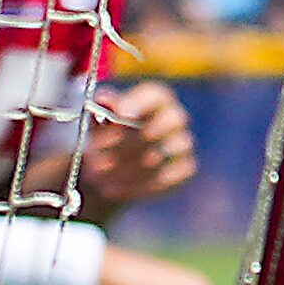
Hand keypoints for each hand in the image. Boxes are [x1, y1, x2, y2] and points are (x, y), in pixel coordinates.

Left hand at [82, 81, 197, 206]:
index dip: (139, 103)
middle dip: (125, 144)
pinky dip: (136, 185)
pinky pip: (164, 179)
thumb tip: (104, 99)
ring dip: (124, 168)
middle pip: (159, 128)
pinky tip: (114, 189)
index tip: (119, 113)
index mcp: (156, 97)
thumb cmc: (105, 132)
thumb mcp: (98, 117)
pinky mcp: (186, 168)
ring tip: (98, 176)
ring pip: (156, 157)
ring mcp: (183, 144)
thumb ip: (102, 107)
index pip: (155, 95)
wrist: (113, 162)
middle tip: (97, 158)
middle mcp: (176, 117)